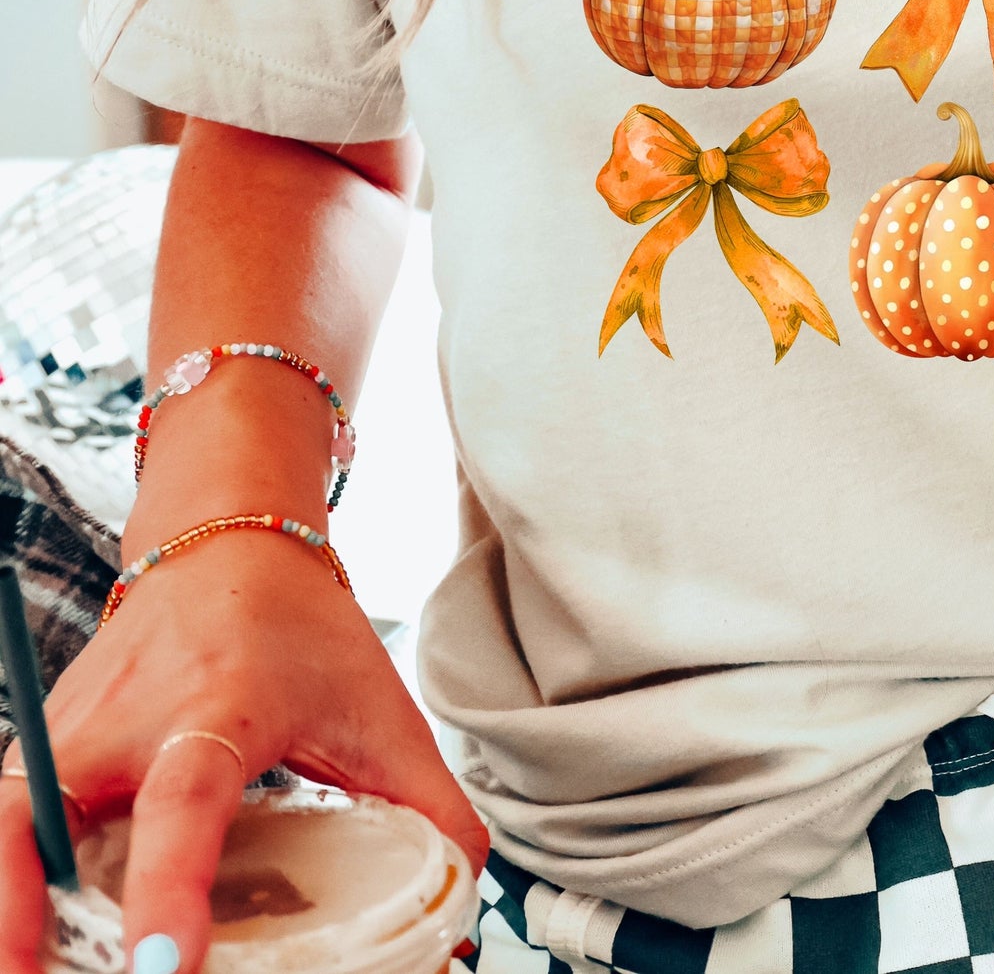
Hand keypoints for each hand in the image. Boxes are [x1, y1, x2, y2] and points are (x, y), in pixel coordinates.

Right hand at [0, 531, 485, 973]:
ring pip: (4, 836)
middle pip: (42, 830)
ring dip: (5, 920)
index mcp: (217, 711)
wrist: (228, 547)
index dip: (170, 893)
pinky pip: (4, 836)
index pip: (184, 805)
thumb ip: (427, 803)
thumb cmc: (303, 633)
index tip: (165, 972)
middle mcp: (123, 726)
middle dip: (25, 927)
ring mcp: (63, 740)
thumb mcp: (378, 712)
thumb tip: (464, 892)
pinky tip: (29, 948)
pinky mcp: (34, 757)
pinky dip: (7, 893)